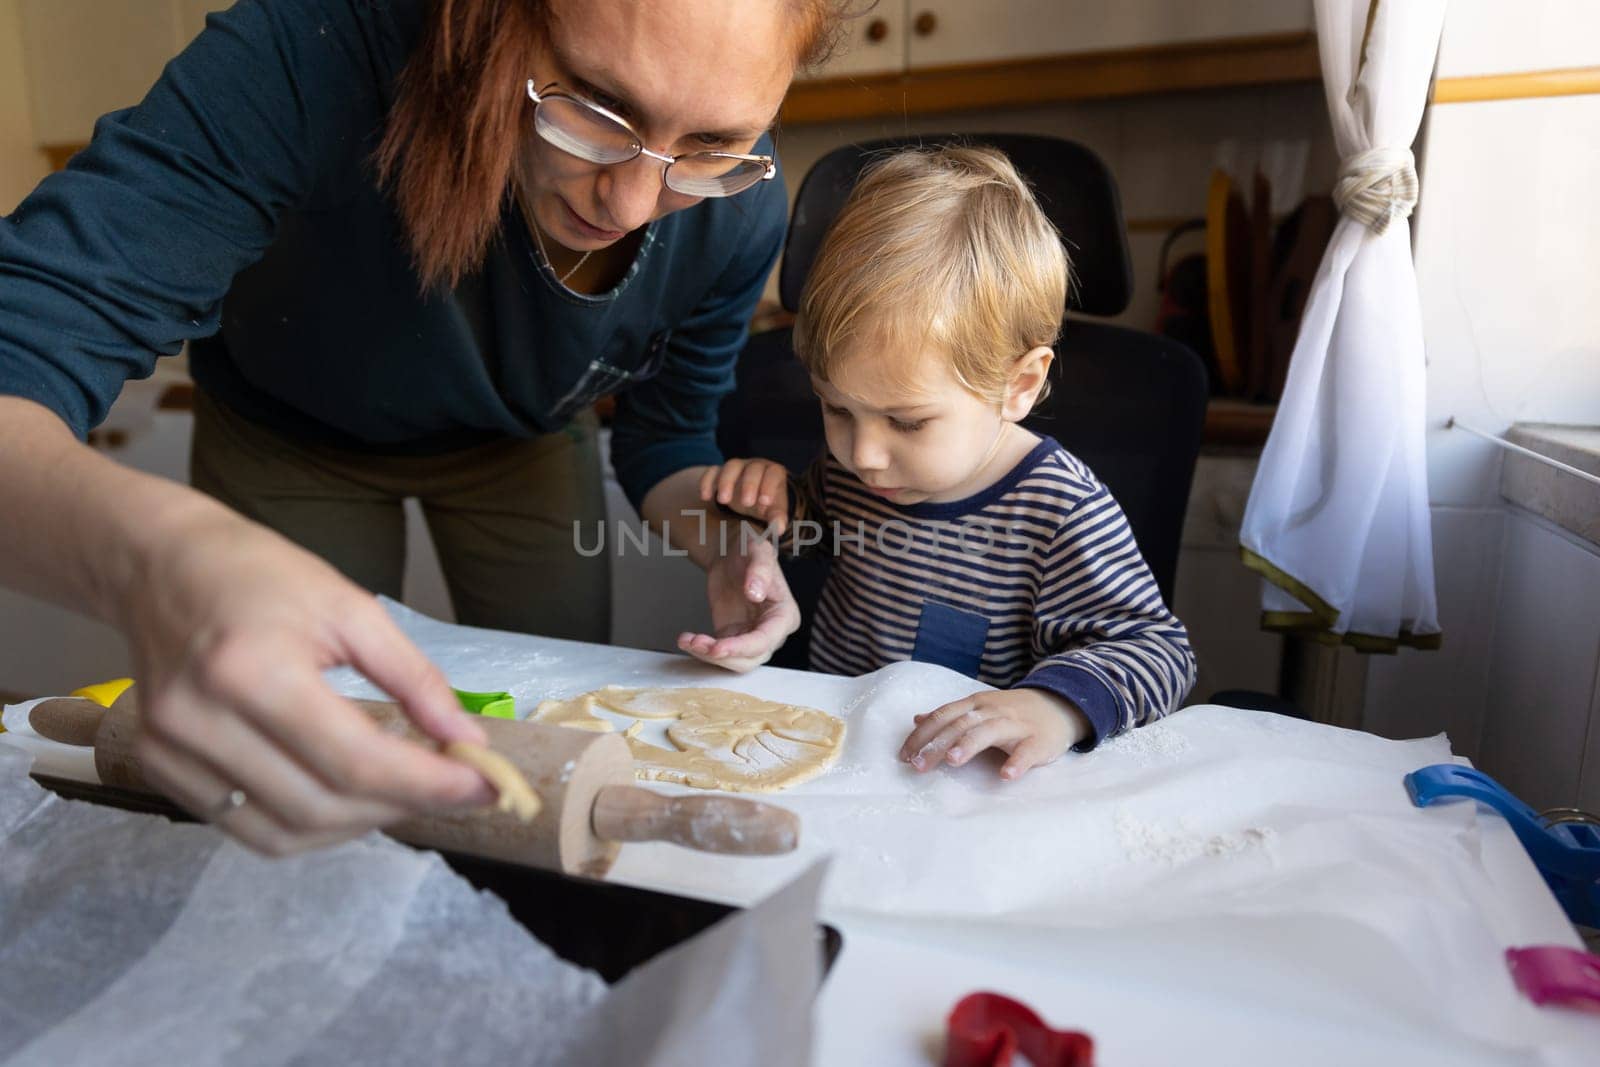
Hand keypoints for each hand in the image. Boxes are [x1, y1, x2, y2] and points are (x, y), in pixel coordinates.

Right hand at [123, 508, 495, 855]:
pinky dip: (308, 824)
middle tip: (454, 787)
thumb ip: (414, 679)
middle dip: (403, 806)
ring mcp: (171, 752)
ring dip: (358, 825)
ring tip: (403, 792)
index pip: (355, 760)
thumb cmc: (258, 575)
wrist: (163, 565)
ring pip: (285, 833)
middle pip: (322, 806)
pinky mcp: (159, 769)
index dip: (428, 784)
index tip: (484, 784)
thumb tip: (466, 739)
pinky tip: (346, 793)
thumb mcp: (352, 608)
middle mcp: (202, 721)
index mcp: (252, 671)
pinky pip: (247, 828)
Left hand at [676, 534, 798, 671]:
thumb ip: (760, 571)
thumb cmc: (750, 549)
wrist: (730, 551)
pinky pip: (719, 653)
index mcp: (785, 615)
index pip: (766, 640)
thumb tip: (755, 593)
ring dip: (709, 656)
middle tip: (697, 644)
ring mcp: (751, 636)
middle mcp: (772, 632)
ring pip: (734, 661)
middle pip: (751, 658)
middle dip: (723, 656)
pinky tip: (687, 639)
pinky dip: (702, 650)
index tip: (718, 647)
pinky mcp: (732, 637)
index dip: (742, 647)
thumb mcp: (757, 551)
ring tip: (688, 640)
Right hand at [698, 458, 790, 535]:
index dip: (769, 485)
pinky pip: (713, 470)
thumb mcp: (774, 511)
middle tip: (746, 503)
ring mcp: (738, 467)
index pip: (773, 473)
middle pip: (753, 468)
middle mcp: (756, 466)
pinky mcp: (721, 472)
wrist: (753, 496)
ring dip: (726, 481)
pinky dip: (707, 481)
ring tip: (723, 500)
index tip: (765, 502)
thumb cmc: (766, 503)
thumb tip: (777, 530)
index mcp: (773, 472)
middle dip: (749, 484)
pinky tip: (705, 497)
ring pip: (731, 466)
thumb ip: (777, 519)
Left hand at [898, 688, 1090, 780]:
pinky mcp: (1038, 740)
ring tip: (953, 761)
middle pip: (960, 724)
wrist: (1059, 705)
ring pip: (989, 731)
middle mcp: (992, 711)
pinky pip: (1027, 751)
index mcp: (975, 705)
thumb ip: (950, 715)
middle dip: (937, 744)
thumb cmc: (1012, 713)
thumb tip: (917, 719)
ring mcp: (1016, 724)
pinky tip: (1006, 775)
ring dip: (970, 745)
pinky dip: (1017, 762)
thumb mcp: (979, 708)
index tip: (903, 755)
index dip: (922, 735)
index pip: (943, 716)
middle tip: (918, 765)